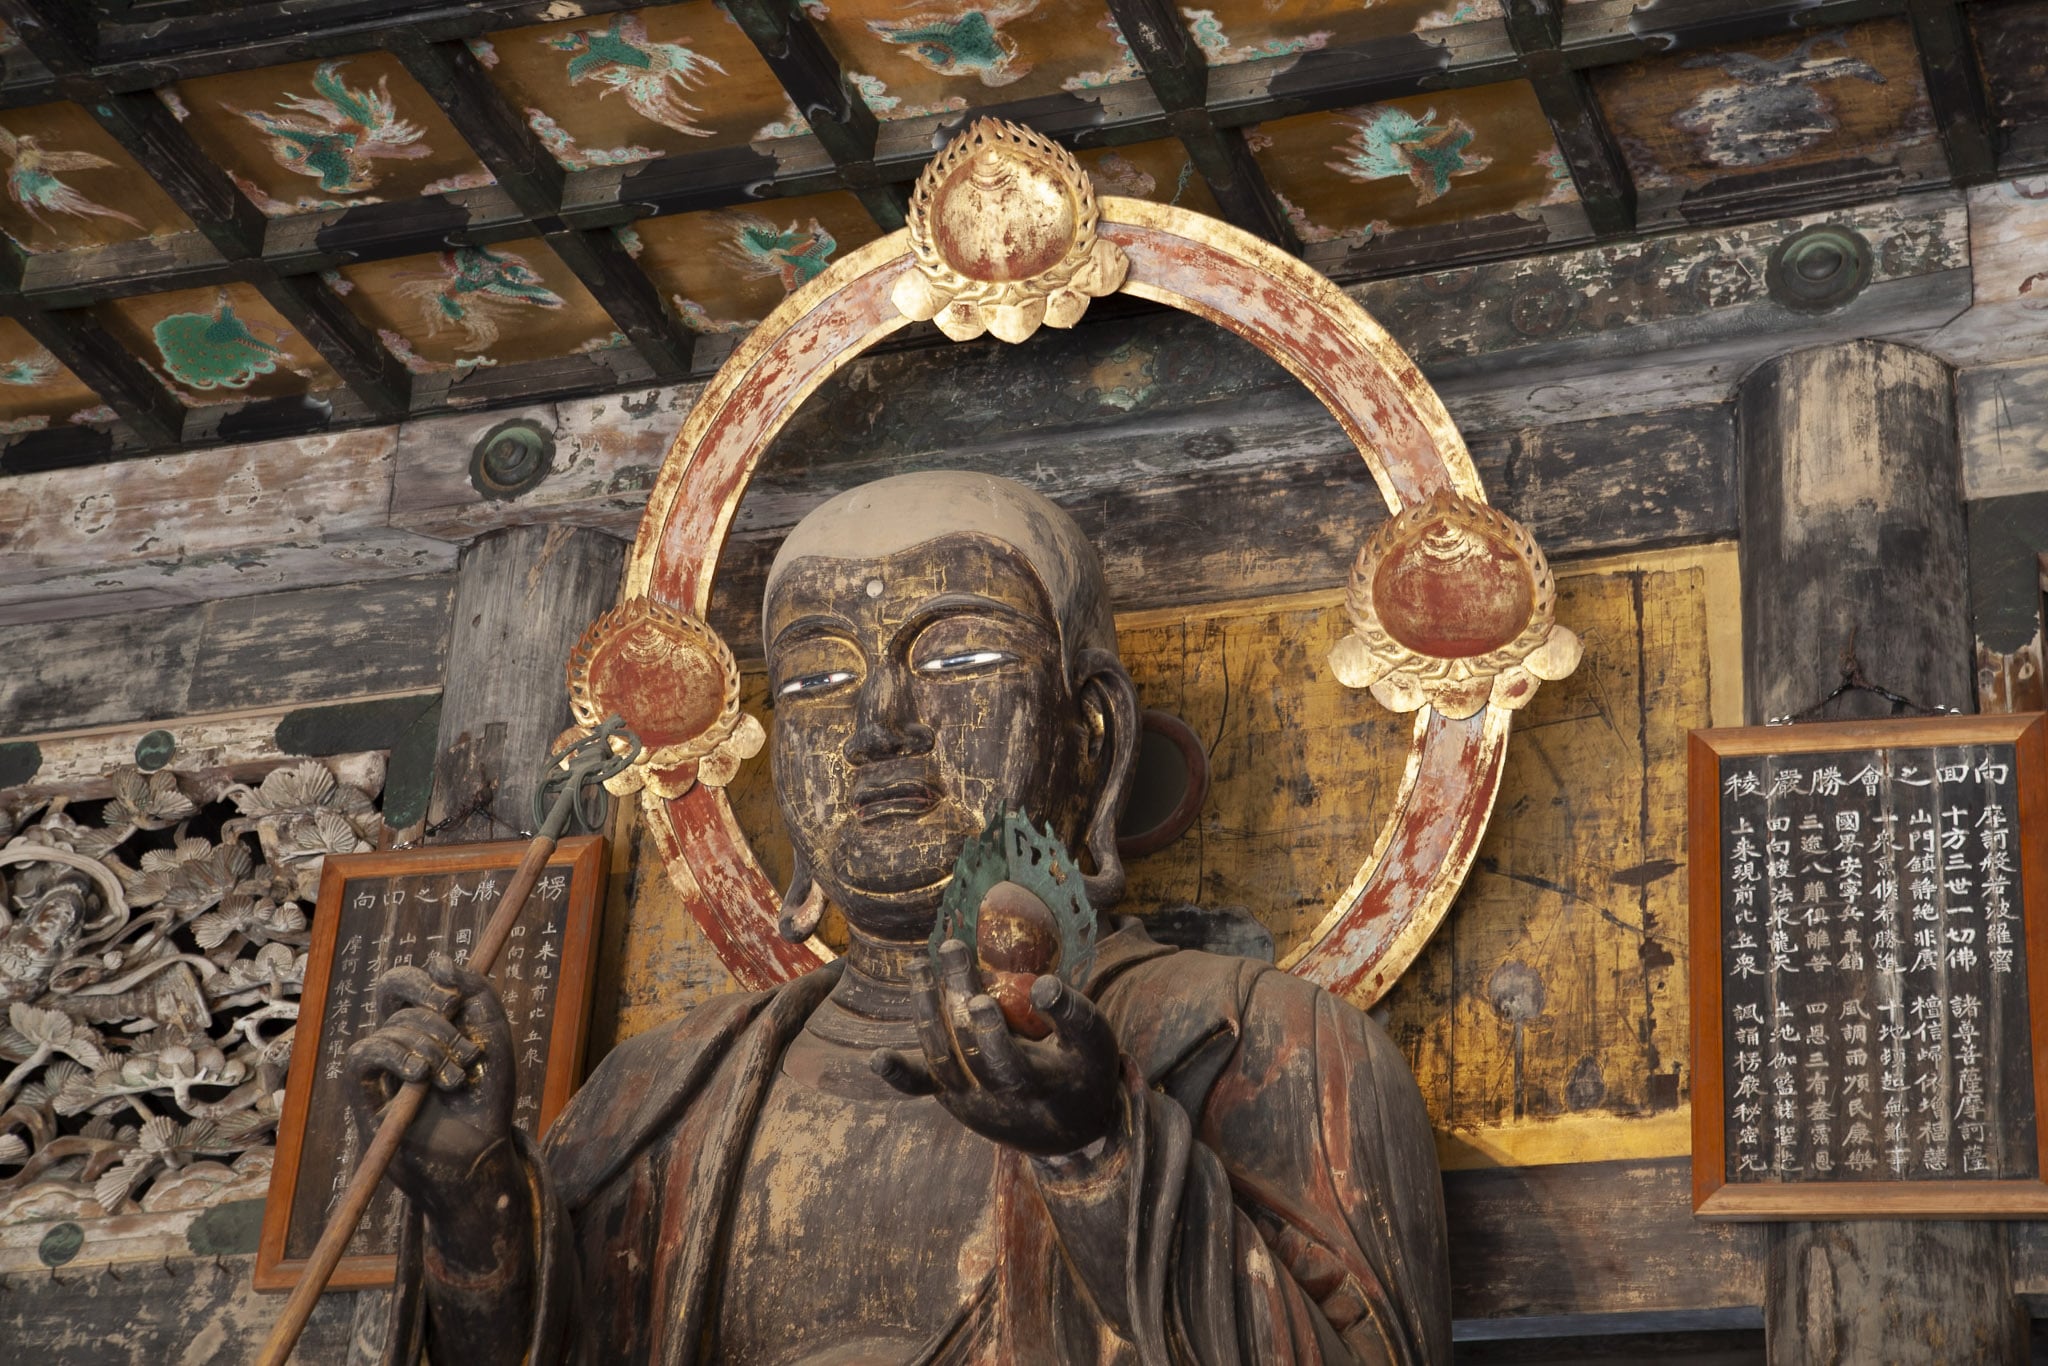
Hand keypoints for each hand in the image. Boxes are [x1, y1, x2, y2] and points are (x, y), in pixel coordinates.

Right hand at [345, 953, 514, 1216]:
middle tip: (457, 1022)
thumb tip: (438, 959)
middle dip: (430, 1001)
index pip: (412, 979)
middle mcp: (402, 1035)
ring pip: (394, 1024)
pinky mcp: (364, 1090)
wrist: (480, 1150)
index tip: (455, 1000)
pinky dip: (394, 1054)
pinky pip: (364, 1053)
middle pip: (392, 986)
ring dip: (432, 1045)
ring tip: (456, 1079)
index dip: (428, 979)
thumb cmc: (488, 1096)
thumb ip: (477, 992)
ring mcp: (382, 1062)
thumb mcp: (494, 1037)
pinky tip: (419, 1075)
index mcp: (431, 1019)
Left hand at [871, 938, 1120, 1156]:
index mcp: (1038, 1089)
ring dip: (927, 1013)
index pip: (1007, 1067)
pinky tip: (877, 1057)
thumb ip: (1072, 1013)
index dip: (990, 1037)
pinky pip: (920, 1086)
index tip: (981, 1000)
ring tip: (920, 967)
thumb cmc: (1084, 1069)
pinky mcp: (953, 1096)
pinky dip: (899, 1072)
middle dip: (956, 999)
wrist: (1068, 1128)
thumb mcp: (1095, 1041)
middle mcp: (997, 1104)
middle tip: (953, 949)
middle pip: (967, 1052)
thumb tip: (1042, 984)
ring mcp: (970, 1103)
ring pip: (940, 1060)